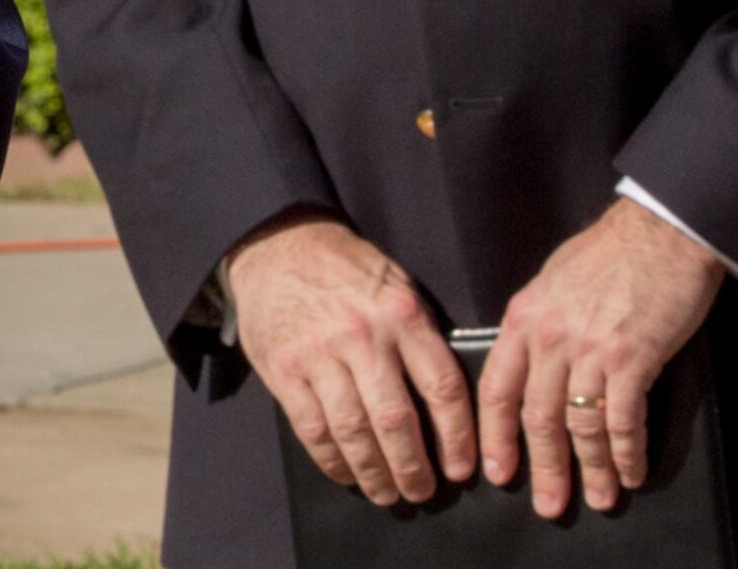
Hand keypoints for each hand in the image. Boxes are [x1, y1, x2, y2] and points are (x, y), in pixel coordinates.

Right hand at [219, 210, 475, 506]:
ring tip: (387, 494)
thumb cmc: (345, 269)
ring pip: (354, 432)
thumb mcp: (396, 285)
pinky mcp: (285, 370)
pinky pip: (313, 429)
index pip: (442, 387)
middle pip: (396, 421)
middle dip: (414, 468)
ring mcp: (320, 355)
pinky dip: (332, 461)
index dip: (457, 437)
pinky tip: (346, 474)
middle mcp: (363, 336)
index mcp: (401, 315)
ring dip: (374, 473)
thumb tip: (446, 403)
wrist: (276, 243)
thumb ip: (419, 336)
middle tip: (423, 492)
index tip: (461, 468)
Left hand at [476, 198, 722, 516]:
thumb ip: (537, 324)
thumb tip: (531, 362)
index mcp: (523, 320)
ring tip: (598, 498)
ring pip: (579, 425)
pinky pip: (622, 420)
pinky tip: (631, 473)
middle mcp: (549, 339)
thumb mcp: (551, 282)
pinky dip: (625, 453)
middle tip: (548, 504)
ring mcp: (590, 350)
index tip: (495, 472)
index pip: (496, 389)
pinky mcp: (632, 359)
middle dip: (542, 468)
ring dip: (590, 469)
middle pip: (536, 418)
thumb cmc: (609, 253)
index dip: (495, 436)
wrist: (660, 231)